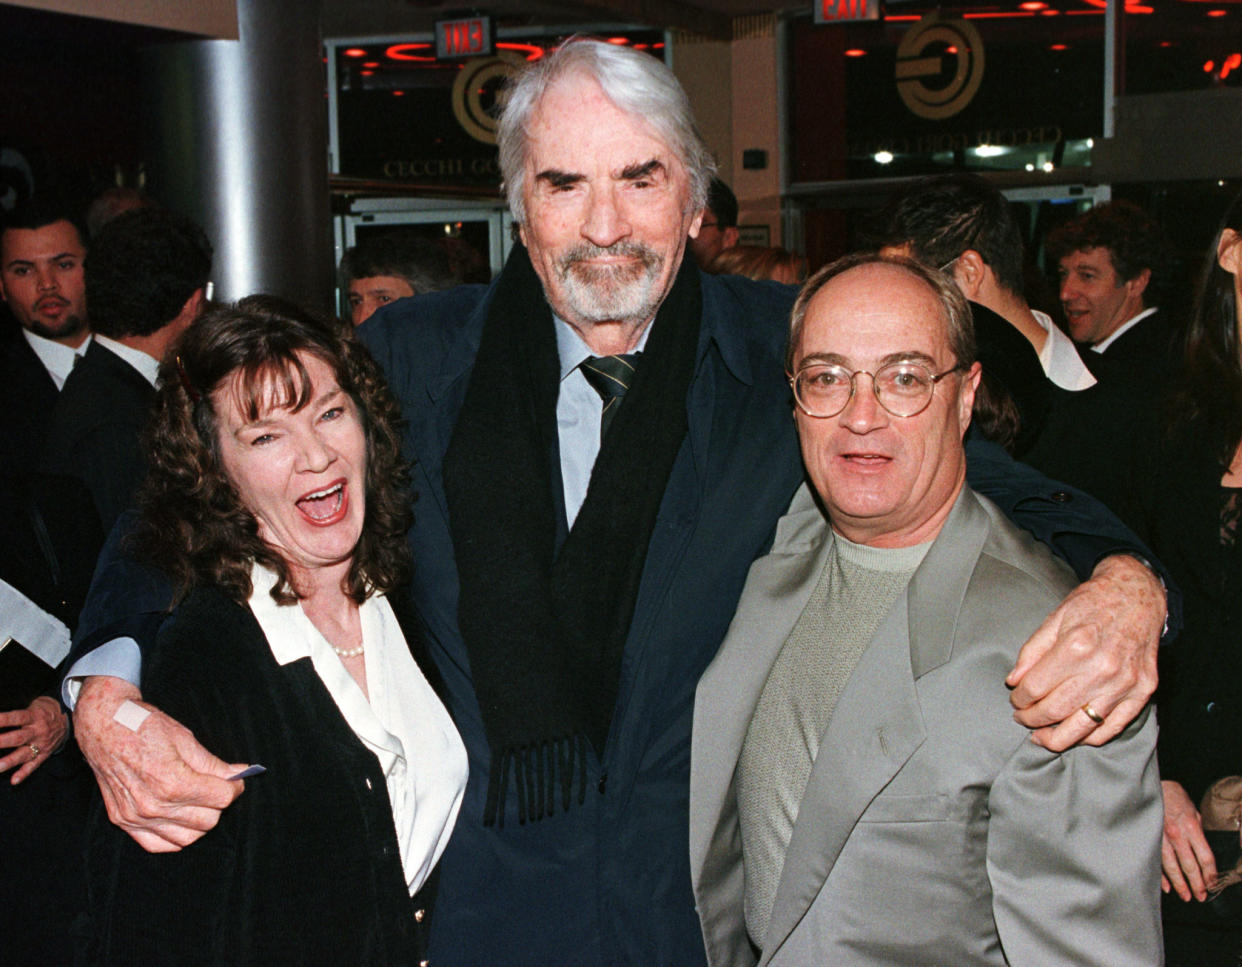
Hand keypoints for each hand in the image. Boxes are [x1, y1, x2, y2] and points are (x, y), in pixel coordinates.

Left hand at [0, 696, 67, 783]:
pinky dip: (24, 773)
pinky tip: (14, 781)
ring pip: (24, 754)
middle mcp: (38, 731)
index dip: (3, 720)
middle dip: (2, 742)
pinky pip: (34, 765)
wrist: (68, 718)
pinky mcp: (44, 754)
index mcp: (35, 716)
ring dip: (9, 761)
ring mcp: (41, 744)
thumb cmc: (45, 710)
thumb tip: (1, 715)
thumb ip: (20, 711)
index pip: (17, 717)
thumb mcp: (35, 704)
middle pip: (18, 738)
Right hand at [74, 676, 246, 852]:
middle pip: (207, 821)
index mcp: (173, 782)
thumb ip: (214, 764)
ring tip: (200, 802)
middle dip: (219, 804)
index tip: (236, 780)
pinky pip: (156, 844)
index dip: (235, 788)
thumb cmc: (143, 727)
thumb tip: (239, 774)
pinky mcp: (122, 820)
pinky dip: (174, 836)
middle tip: (217, 788)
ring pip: (185, 838)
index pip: (221, 798)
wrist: (103, 725)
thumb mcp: (185, 739)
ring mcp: (136, 816)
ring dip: (199, 823)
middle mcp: (153, 805)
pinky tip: (180, 819)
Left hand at [1006, 554, 1162, 750]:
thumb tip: (1013, 681)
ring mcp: (1125, 683)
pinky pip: (1113, 728)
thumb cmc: (1091, 604)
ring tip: (1041, 736)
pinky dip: (1089, 738)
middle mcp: (1102, 668)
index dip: (1020, 698)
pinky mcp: (1143, 692)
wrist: (1136, 596)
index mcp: (1076, 646)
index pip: (1036, 687)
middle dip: (1031, 719)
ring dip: (1056, 737)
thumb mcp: (1054, 618)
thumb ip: (1031, 652)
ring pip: (1083, 727)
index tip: (1015, 699)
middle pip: (1055, 710)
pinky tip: (1073, 734)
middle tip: (1022, 718)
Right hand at [1161, 780, 1217, 901]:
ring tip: (1185, 896)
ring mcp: (1161, 837)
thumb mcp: (1193, 810)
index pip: (1205, 857)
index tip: (1213, 885)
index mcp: (1191, 826)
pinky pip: (1156, 861)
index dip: (1210, 874)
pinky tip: (1166, 886)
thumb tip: (1204, 849)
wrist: (1151, 786)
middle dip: (1197, 884)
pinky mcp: (1149, 838)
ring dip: (1179, 884)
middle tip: (1201, 896)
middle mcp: (1177, 834)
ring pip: (1172, 867)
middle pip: (1190, 865)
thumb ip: (1199, 830)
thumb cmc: (1174, 797)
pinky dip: (1161, 875)